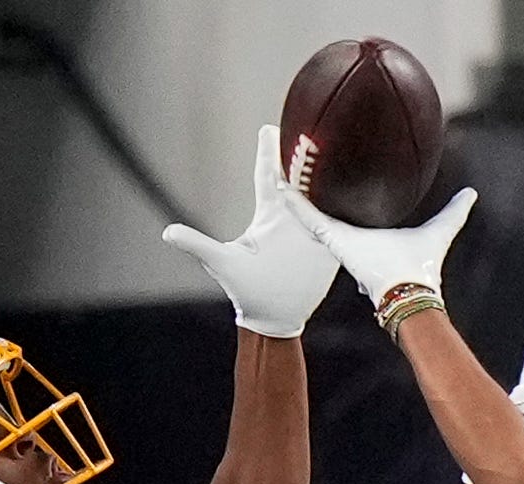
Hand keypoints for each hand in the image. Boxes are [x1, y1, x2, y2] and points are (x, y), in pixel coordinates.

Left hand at [161, 125, 342, 338]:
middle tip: (309, 125)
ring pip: (322, 195)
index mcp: (267, 214)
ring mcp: (312, 230)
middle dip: (303, 153)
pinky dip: (348, 205)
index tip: (269, 128)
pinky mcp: (328, 246)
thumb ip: (197, 245)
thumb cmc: (245, 291)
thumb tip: (167, 233)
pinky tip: (356, 188)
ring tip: (333, 149)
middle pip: (298, 177)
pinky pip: (340, 221)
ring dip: (327, 175)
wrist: (273, 318)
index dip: (268, 152)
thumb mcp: (221, 263)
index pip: (267, 175)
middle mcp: (291, 217)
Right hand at [286, 184, 477, 310]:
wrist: (410, 288)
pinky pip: (311, 219)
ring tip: (285, 171)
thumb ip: (455, 212)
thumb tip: (471, 194)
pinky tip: (282, 187)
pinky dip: (296, 204)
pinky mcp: (335, 240)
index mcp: (374, 232)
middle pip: (331, 208)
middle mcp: (354, 235)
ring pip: (315, 212)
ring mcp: (341, 239)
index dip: (346, 192)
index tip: (339, 173)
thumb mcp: (441, 229)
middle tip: (305, 165)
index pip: (355, 210)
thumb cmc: (422, 267)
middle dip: (319, 189)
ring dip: (300, 193)